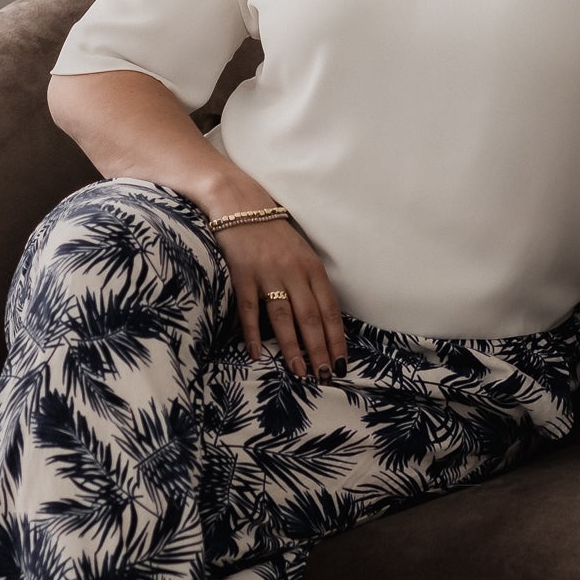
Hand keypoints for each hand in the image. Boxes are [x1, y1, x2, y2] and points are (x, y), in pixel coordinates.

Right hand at [217, 214, 346, 378]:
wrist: (239, 203)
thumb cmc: (272, 230)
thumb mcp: (301, 251)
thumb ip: (310, 280)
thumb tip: (321, 316)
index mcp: (312, 266)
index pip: (329, 309)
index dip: (336, 337)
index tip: (341, 361)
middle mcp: (293, 271)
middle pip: (310, 317)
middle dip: (319, 349)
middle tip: (324, 376)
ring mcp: (267, 274)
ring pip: (284, 317)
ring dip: (292, 348)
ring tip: (298, 371)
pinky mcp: (243, 275)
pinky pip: (250, 309)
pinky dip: (252, 333)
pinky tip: (256, 353)